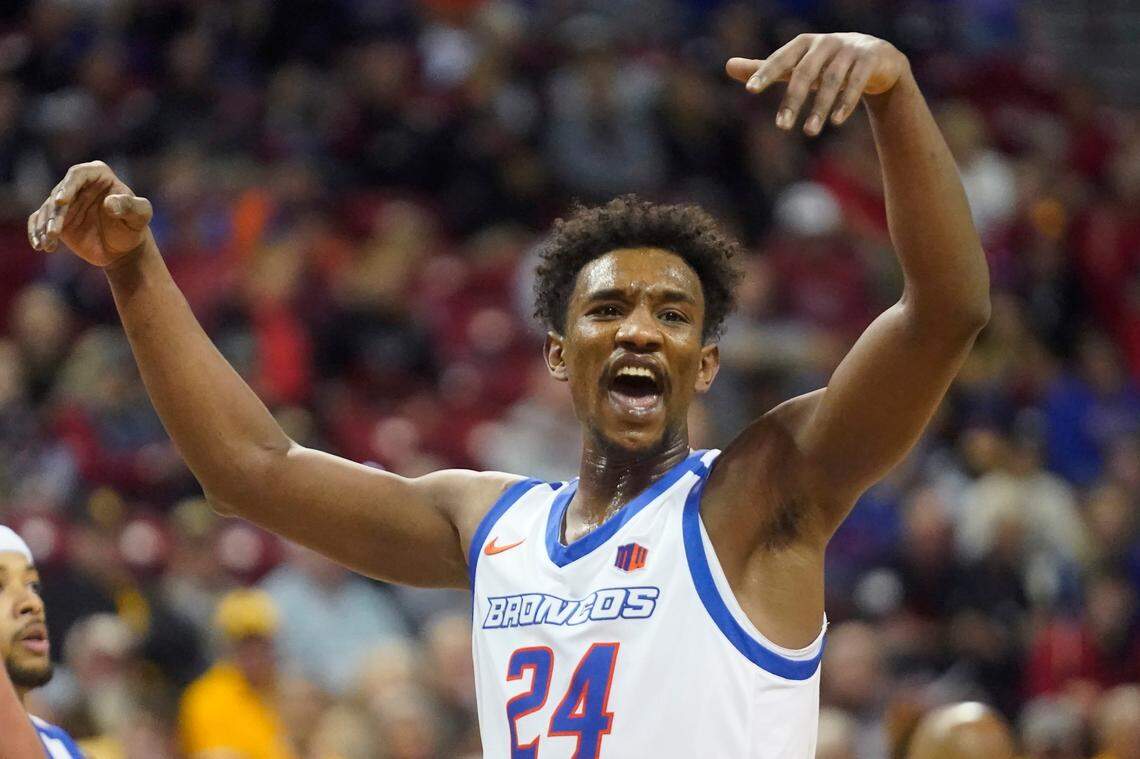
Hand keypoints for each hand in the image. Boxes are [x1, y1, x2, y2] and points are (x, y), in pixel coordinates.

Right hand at [27, 160, 152, 266]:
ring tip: (47, 242)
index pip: (78, 174)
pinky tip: (40, 245)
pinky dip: (36, 232)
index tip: (61, 202)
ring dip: (44, 226)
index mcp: (99, 175)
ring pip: (48, 209)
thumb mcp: (140, 216)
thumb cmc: (134, 227)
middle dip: (54, 213)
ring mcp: (65, 201)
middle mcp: (77, 185)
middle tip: (54, 232)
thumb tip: (110, 204)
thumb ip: (131, 207)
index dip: (68, 186)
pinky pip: (39, 221)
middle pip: (59, 193)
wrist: (124, 247)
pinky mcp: (56, 218)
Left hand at [726, 33, 908, 135]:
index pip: (781, 58)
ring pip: (832, 81)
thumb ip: (765, 68)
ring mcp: (849, 49)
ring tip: (809, 132)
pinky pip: (856, 82)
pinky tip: (836, 122)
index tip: (750, 90)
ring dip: (820, 108)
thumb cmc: (825, 63)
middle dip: (793, 100)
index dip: (766, 72)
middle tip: (782, 127)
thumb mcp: (795, 65)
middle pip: (805, 72)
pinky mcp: (869, 59)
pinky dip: (846, 102)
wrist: (876, 58)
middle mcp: (825, 43)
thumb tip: (727, 66)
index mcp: (804, 43)